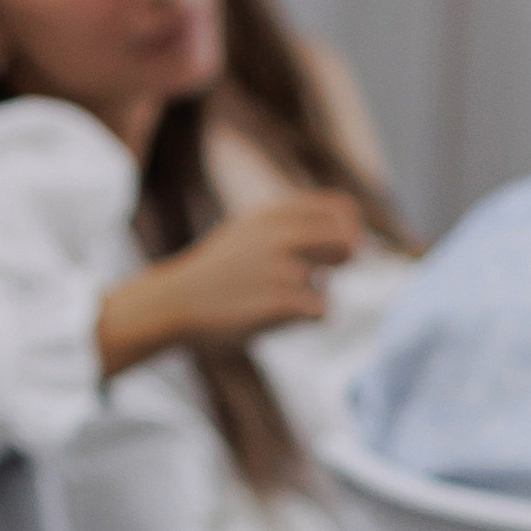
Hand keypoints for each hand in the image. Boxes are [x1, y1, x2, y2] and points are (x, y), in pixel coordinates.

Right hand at [97, 192, 361, 372]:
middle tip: (319, 274)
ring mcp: (282, 268)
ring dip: (314, 294)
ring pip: (334, 283)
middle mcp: (283, 234)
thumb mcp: (251, 229)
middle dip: (344, 261)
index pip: (343, 210)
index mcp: (275, 211)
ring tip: (279, 298)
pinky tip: (273, 317)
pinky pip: (322, 312)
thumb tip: (356, 235)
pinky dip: (305, 319)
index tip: (338, 248)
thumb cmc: (218, 271)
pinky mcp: (282, 302)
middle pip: (350, 243)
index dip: (351, 230)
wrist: (173, 302)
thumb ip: (296, 224)